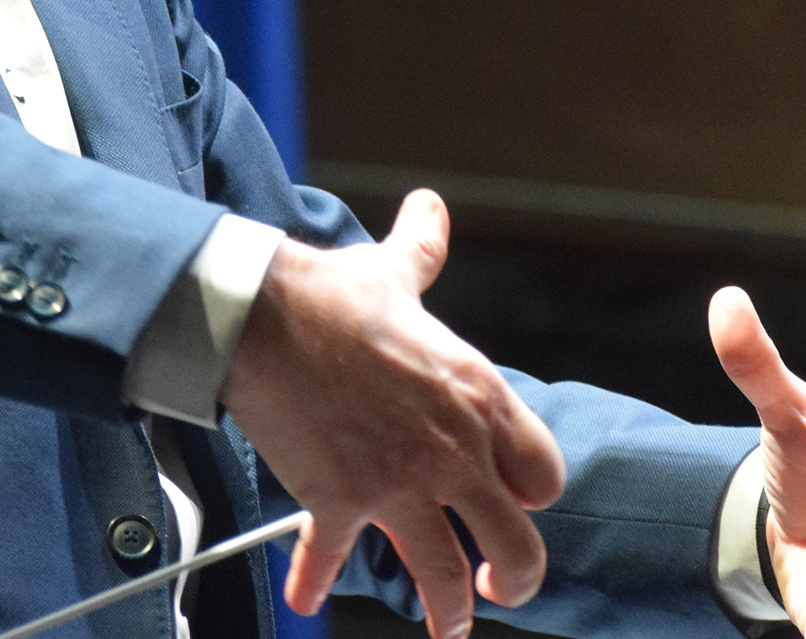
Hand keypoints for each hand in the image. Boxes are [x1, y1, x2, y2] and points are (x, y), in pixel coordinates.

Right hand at [220, 190, 566, 638]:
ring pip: (449, 578)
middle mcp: (453, 447)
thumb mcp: (390, 271)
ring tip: (445, 626)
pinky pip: (337, 561)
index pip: (544, 472)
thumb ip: (422, 249)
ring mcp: (400, 481)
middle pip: (519, 545)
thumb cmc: (329, 294)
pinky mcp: (342, 501)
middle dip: (515, 579)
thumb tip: (430, 208)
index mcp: (477, 395)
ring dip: (448, 613)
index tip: (513, 502)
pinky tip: (306, 591)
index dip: (531, 494)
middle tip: (498, 586)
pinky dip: (318, 581)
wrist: (262, 313)